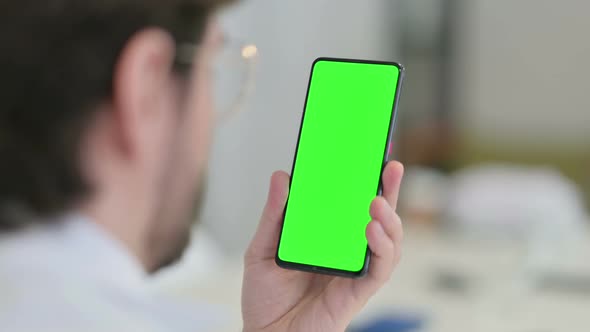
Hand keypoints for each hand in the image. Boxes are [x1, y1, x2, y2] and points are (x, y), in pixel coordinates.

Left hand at [242, 161, 403, 331]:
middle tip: (390, 165)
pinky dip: (382, 248)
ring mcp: (355, 270)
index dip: (366, 180)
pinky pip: (380, 269)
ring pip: (389, 241)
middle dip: (389, 190)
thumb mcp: (262, 249)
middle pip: (379, 217)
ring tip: (376, 200)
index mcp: (328, 238)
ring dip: (390, 218)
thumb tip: (282, 177)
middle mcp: (347, 251)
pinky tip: (370, 230)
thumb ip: (274, 216)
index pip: (352, 205)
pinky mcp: (358, 292)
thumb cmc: (265, 297)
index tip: (373, 152)